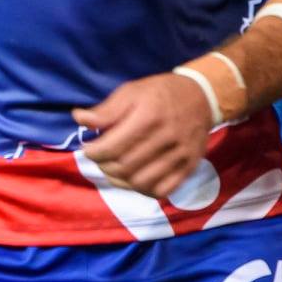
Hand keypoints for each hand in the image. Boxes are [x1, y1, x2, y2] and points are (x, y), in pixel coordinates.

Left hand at [74, 72, 212, 197]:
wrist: (202, 97)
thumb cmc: (160, 92)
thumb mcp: (131, 91)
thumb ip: (106, 110)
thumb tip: (79, 119)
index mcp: (149, 117)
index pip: (113, 147)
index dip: (94, 153)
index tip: (88, 149)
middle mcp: (166, 139)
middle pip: (125, 167)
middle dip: (104, 166)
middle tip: (99, 160)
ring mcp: (180, 156)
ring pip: (142, 182)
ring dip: (120, 181)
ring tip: (113, 170)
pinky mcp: (189, 168)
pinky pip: (163, 190)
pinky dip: (143, 190)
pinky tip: (134, 179)